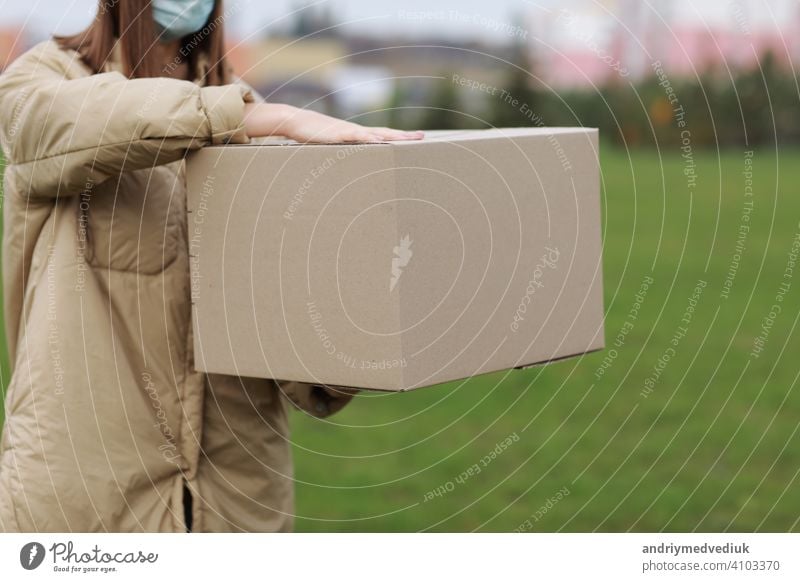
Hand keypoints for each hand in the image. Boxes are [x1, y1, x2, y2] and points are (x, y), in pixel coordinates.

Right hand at [243, 103, 423, 142]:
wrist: (295, 121)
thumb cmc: (313, 136)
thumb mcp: (331, 147)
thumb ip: (342, 154)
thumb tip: (350, 167)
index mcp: (357, 135)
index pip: (383, 135)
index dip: (399, 137)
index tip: (417, 138)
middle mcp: (356, 131)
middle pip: (385, 132)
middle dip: (404, 136)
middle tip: (422, 136)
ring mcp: (348, 132)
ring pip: (375, 134)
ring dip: (391, 136)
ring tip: (408, 138)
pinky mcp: (337, 135)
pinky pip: (356, 137)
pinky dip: (368, 138)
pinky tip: (379, 140)